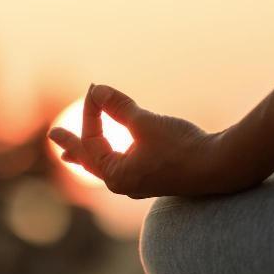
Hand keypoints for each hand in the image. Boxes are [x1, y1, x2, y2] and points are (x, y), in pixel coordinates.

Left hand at [48, 84, 252, 198]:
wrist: (218, 167)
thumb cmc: (181, 147)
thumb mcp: (145, 123)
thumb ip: (118, 106)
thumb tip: (95, 90)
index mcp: (116, 175)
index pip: (92, 139)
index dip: (91, 111)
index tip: (94, 89)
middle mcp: (124, 184)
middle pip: (91, 162)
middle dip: (74, 147)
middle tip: (55, 138)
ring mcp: (140, 183)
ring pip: (108, 167)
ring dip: (92, 155)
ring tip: (76, 155)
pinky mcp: (156, 178)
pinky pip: (125, 168)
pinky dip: (114, 158)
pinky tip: (118, 157)